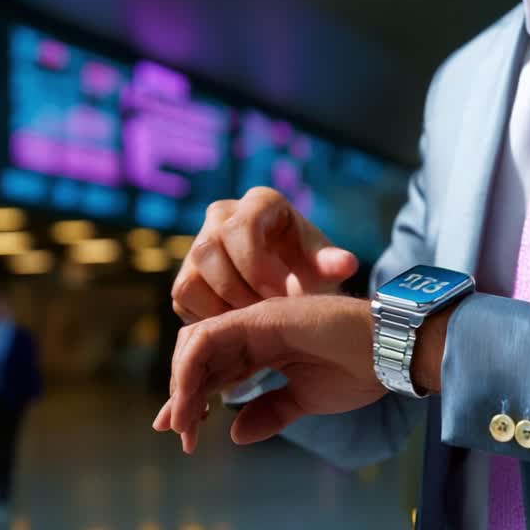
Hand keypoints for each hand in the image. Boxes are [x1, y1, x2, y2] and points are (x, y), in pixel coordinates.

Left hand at [152, 295, 386, 452]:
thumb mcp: (305, 400)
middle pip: (199, 358)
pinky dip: (191, 367)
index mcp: (263, 348)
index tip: (183, 434)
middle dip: (182, 396)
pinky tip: (191, 397)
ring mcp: (254, 320)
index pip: (215, 371)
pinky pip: (208, 337)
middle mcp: (253, 330)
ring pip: (195, 344)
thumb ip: (270, 412)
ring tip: (183, 422)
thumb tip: (235, 434)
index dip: (194, 399)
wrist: (390, 350)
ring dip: (183, 384)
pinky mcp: (258, 317)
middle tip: (180, 434)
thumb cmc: (359, 370)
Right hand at [171, 187, 358, 323]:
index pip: (240, 228)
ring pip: (190, 278)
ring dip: (221, 308)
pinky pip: (183, 298)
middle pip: (207, 250)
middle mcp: (221, 216)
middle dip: (238, 290)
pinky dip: (209, 317)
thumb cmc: (308, 267)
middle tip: (266, 316)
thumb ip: (333, 264)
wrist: (290, 282)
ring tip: (254, 324)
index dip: (257, 266)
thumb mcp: (323, 265)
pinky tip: (238, 327)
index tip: (281, 296)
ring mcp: (199, 244)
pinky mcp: (186, 274)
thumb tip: (346, 264)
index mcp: (258, 202)